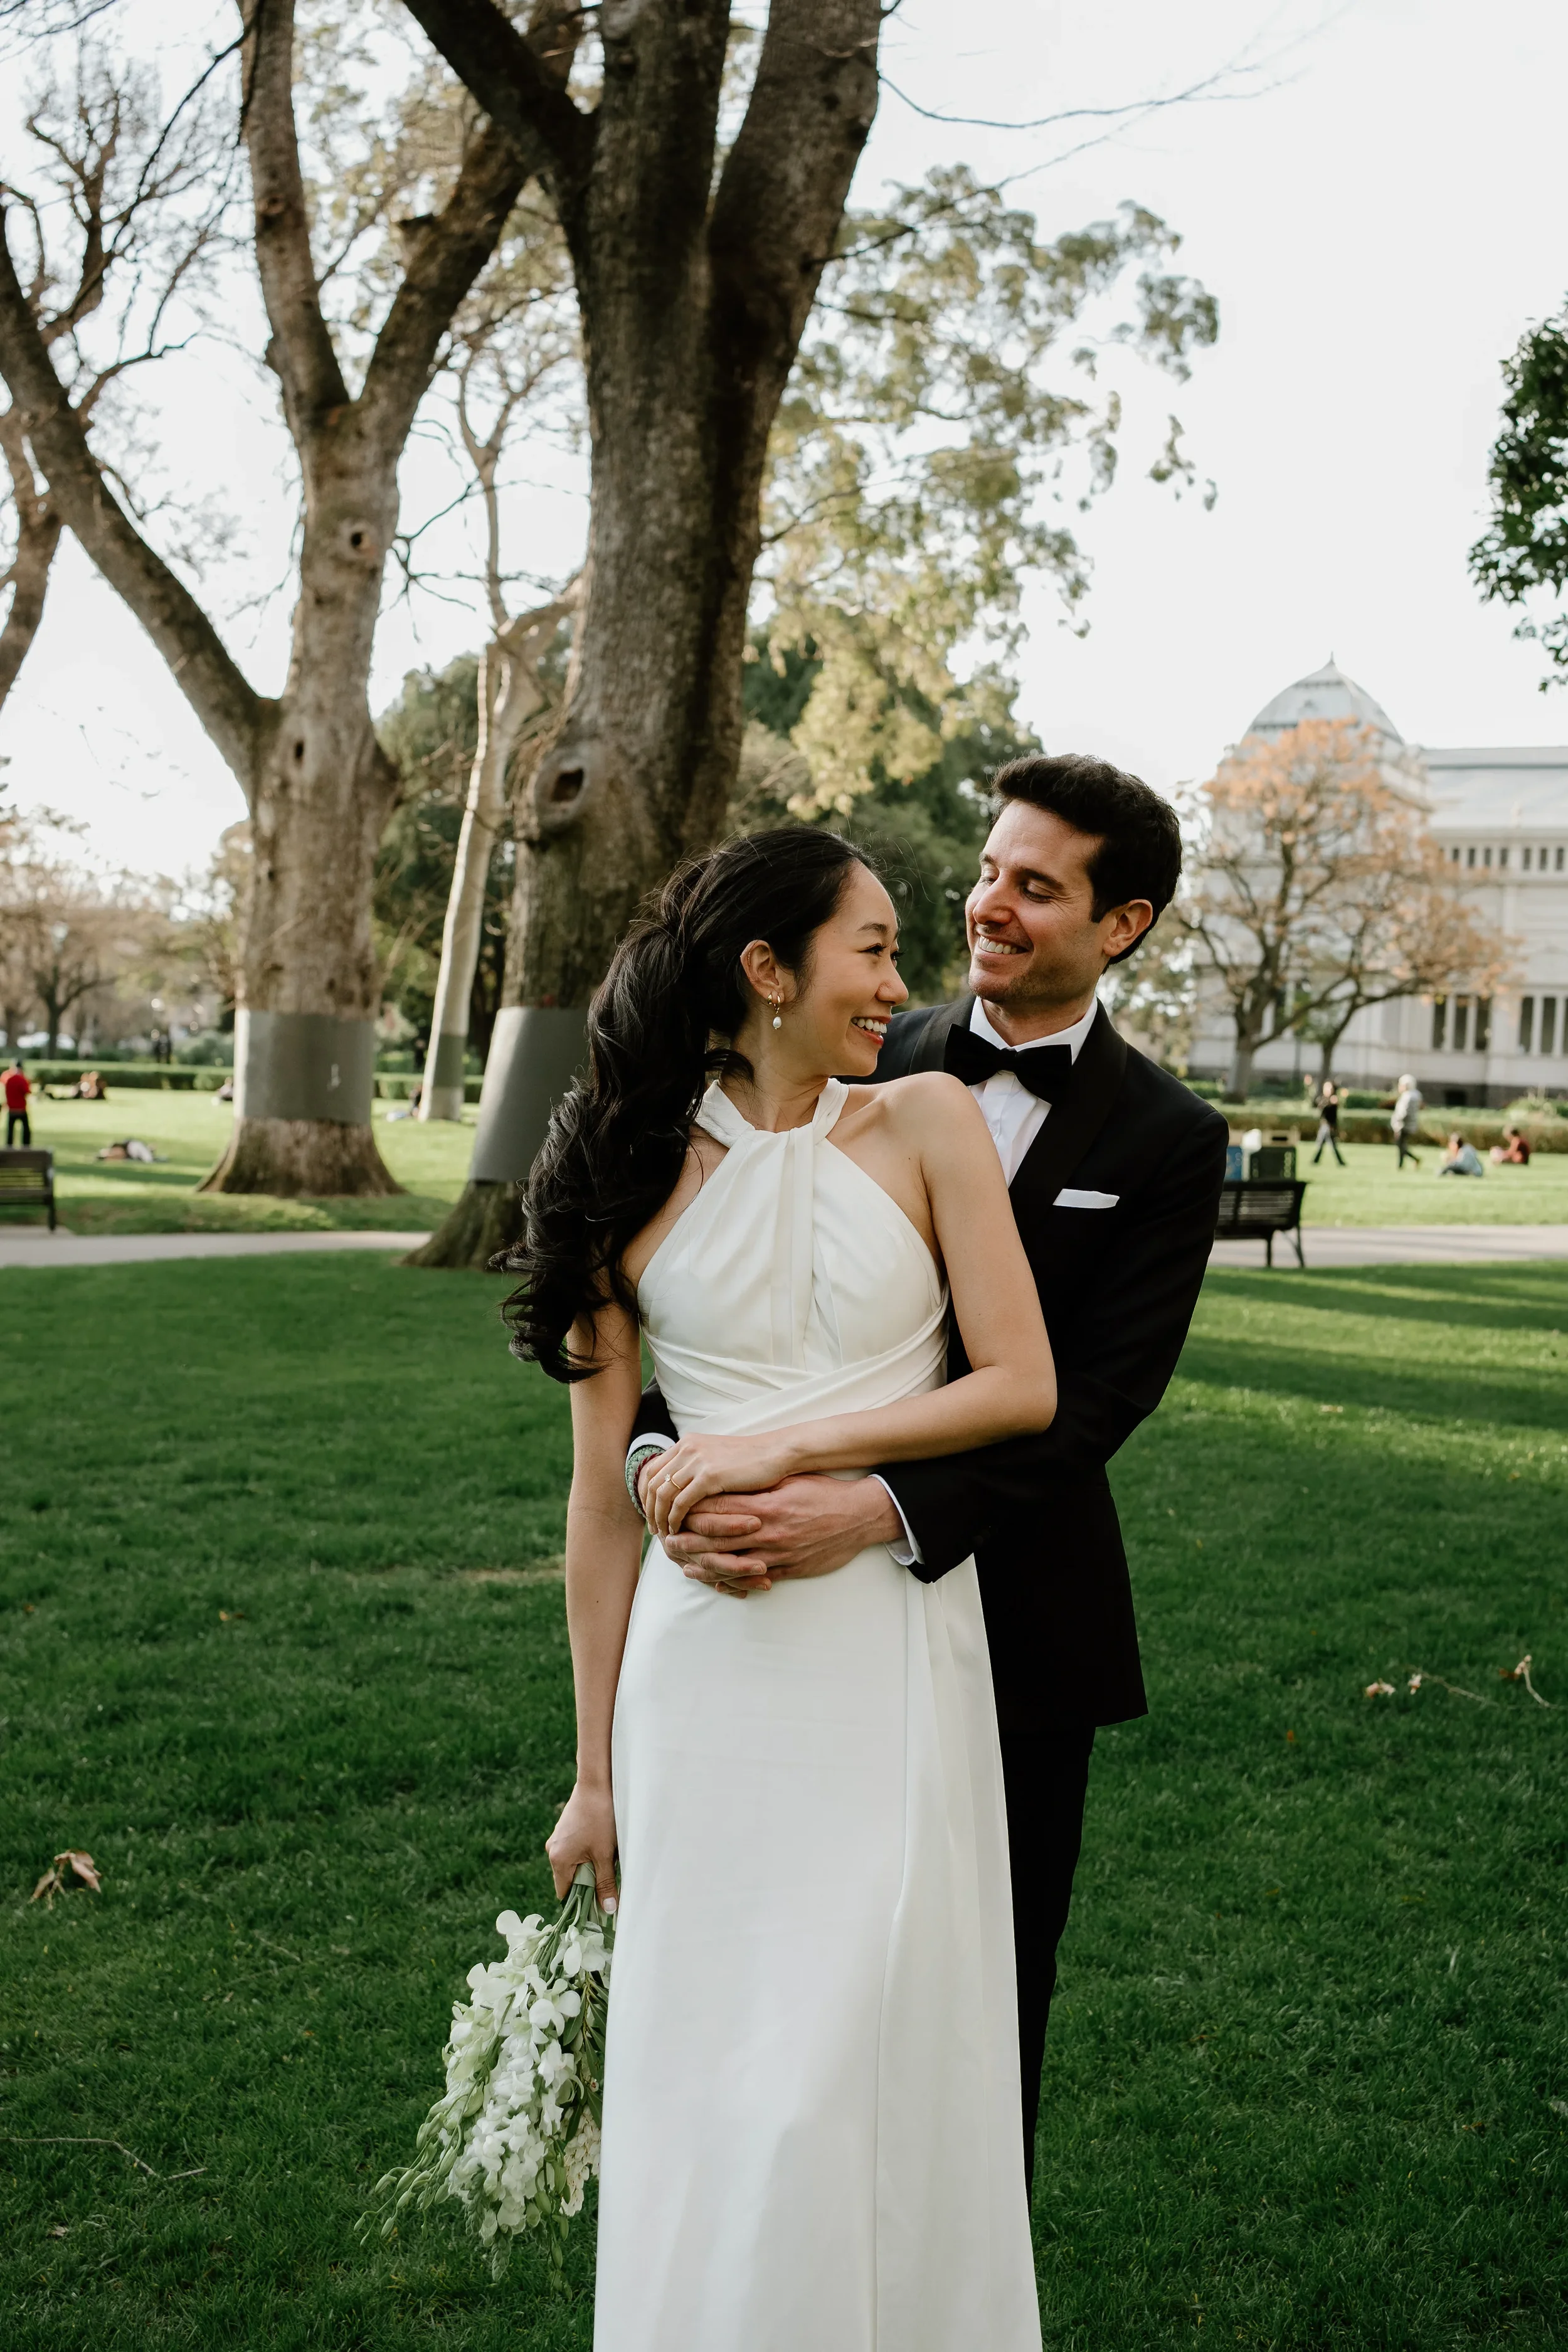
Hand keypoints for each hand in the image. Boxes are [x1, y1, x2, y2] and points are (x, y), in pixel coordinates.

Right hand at [545, 1779, 618, 1909]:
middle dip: (588, 1881)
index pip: (564, 1893)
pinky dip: (588, 1851)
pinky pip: (575, 1849)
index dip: (580, 1901)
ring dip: (590, 1865)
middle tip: (608, 1876)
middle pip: (570, 1878)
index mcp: (558, 1859)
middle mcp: (552, 1849)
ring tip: (607, 1854)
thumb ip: (605, 1884)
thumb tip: (609, 1910)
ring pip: (574, 1862)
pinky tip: (603, 1841)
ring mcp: (558, 1837)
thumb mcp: (605, 1855)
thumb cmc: (601, 1818)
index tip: (598, 1902)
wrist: (597, 1782)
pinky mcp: (566, 1828)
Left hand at [643, 1431, 800, 1538]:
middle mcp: (687, 1448)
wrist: (777, 1452)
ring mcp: (697, 1461)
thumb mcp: (717, 1458)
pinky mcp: (709, 1475)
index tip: (650, 1513)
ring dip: (660, 1516)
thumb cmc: (752, 1460)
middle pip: (652, 1482)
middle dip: (649, 1508)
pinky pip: (681, 1502)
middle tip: (653, 1528)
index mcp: (687, 1443)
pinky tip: (678, 1529)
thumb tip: (683, 1487)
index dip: (645, 1494)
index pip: (652, 1469)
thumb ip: (697, 1467)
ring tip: (664, 1534)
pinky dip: (675, 1518)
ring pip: (663, 1494)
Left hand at [662, 1474, 903, 1594]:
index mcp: (763, 1504)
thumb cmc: (823, 1493)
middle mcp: (766, 1530)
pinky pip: (753, 1579)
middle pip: (716, 1538)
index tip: (674, 1511)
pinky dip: (731, 1582)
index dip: (691, 1511)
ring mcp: (777, 1552)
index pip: (717, 1508)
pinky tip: (716, 1582)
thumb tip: (723, 1486)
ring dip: (703, 1565)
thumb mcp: (788, 1482)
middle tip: (666, 1541)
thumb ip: (756, 1487)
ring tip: (683, 1565)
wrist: (859, 1516)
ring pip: (730, 1563)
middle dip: (688, 1541)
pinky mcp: (788, 1569)